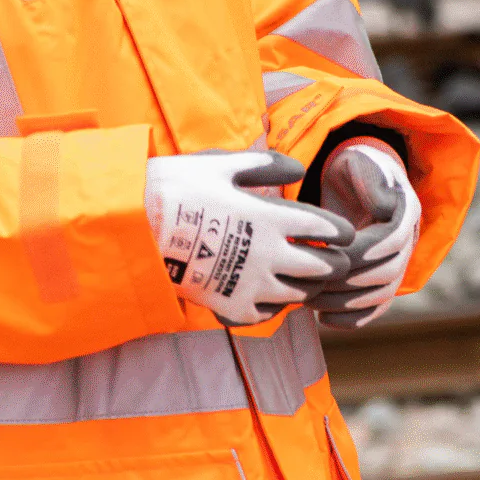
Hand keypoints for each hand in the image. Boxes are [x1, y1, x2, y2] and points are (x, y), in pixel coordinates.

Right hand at [144, 149, 356, 325]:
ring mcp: (250, 285)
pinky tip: (270, 293)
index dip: (342, 232)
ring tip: (303, 277)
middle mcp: (268, 254)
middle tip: (332, 259)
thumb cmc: (178, 187)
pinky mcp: (231, 307)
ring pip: (300, 294)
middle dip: (335, 263)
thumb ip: (266, 165)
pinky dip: (275, 305)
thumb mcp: (223, 164)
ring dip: (307, 285)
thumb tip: (298, 170)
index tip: (344, 233)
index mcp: (270, 217)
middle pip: (323, 268)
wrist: (135, 227)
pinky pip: (268, 315)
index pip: (327, 229)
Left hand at [305, 143, 418, 329]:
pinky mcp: (382, 279)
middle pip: (389, 272)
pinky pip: (375, 308)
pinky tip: (323, 319)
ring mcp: (397, 262)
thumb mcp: (357, 162)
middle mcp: (408, 239)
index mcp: (406, 209)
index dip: (366, 250)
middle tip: (311, 281)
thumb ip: (369, 179)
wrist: (355, 180)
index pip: (394, 239)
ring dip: (346, 303)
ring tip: (309, 301)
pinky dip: (353, 320)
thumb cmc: (352, 168)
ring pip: (382, 294)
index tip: (333, 253)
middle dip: (348, 281)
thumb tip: (384, 208)